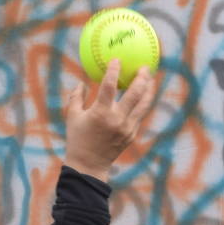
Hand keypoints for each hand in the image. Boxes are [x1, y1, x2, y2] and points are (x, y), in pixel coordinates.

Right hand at [62, 62, 158, 179]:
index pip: (110, 86)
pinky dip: (142, 103)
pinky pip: (139, 115)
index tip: (117, 60)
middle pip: (135, 93)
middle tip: (144, 67)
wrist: (89, 165)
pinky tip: (143, 96)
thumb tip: (82, 83)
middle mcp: (117, 119)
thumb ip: (76, 97)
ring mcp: (127, 127)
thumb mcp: (72, 117)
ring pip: (143, 104)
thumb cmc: (77, 139)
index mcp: (101, 113)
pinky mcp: (132, 134)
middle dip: (142, 78)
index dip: (114, 71)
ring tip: (151, 79)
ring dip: (149, 90)